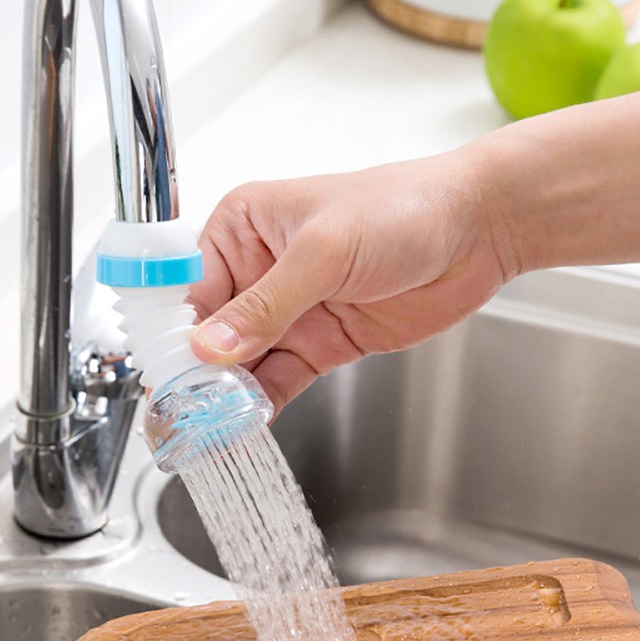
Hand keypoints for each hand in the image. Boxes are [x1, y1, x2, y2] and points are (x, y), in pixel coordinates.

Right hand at [188, 156, 515, 412]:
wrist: (477, 232)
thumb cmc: (402, 209)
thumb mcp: (324, 252)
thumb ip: (266, 304)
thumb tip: (209, 347)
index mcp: (243, 229)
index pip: (189, 288)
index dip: (174, 334)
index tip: (163, 376)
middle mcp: (259, 271)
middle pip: (210, 333)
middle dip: (194, 375)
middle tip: (177, 417)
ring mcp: (290, 311)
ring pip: (241, 363)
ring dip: (224, 396)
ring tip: (202, 431)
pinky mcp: (320, 343)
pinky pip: (278, 379)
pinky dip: (259, 404)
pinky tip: (242, 426)